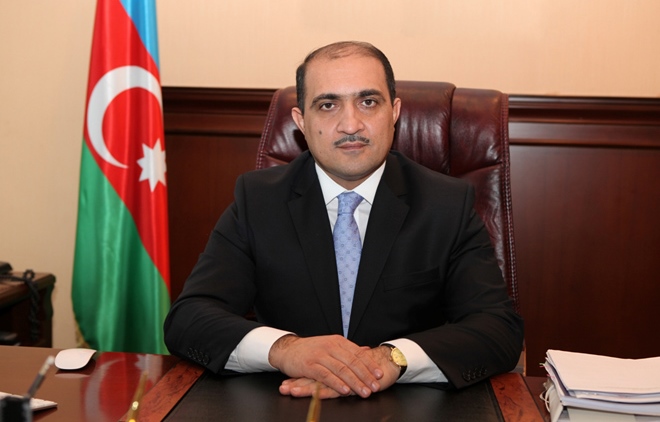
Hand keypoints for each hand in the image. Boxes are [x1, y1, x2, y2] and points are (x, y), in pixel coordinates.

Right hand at [268, 335, 384, 397]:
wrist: (287, 349)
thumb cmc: (310, 349)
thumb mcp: (330, 345)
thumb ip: (348, 349)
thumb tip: (366, 350)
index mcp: (337, 341)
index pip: (357, 353)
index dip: (369, 364)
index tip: (379, 375)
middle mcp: (330, 346)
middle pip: (352, 362)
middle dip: (365, 376)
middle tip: (375, 386)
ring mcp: (320, 355)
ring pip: (341, 369)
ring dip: (355, 382)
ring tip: (364, 391)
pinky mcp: (310, 365)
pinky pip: (326, 376)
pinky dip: (337, 383)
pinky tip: (345, 391)